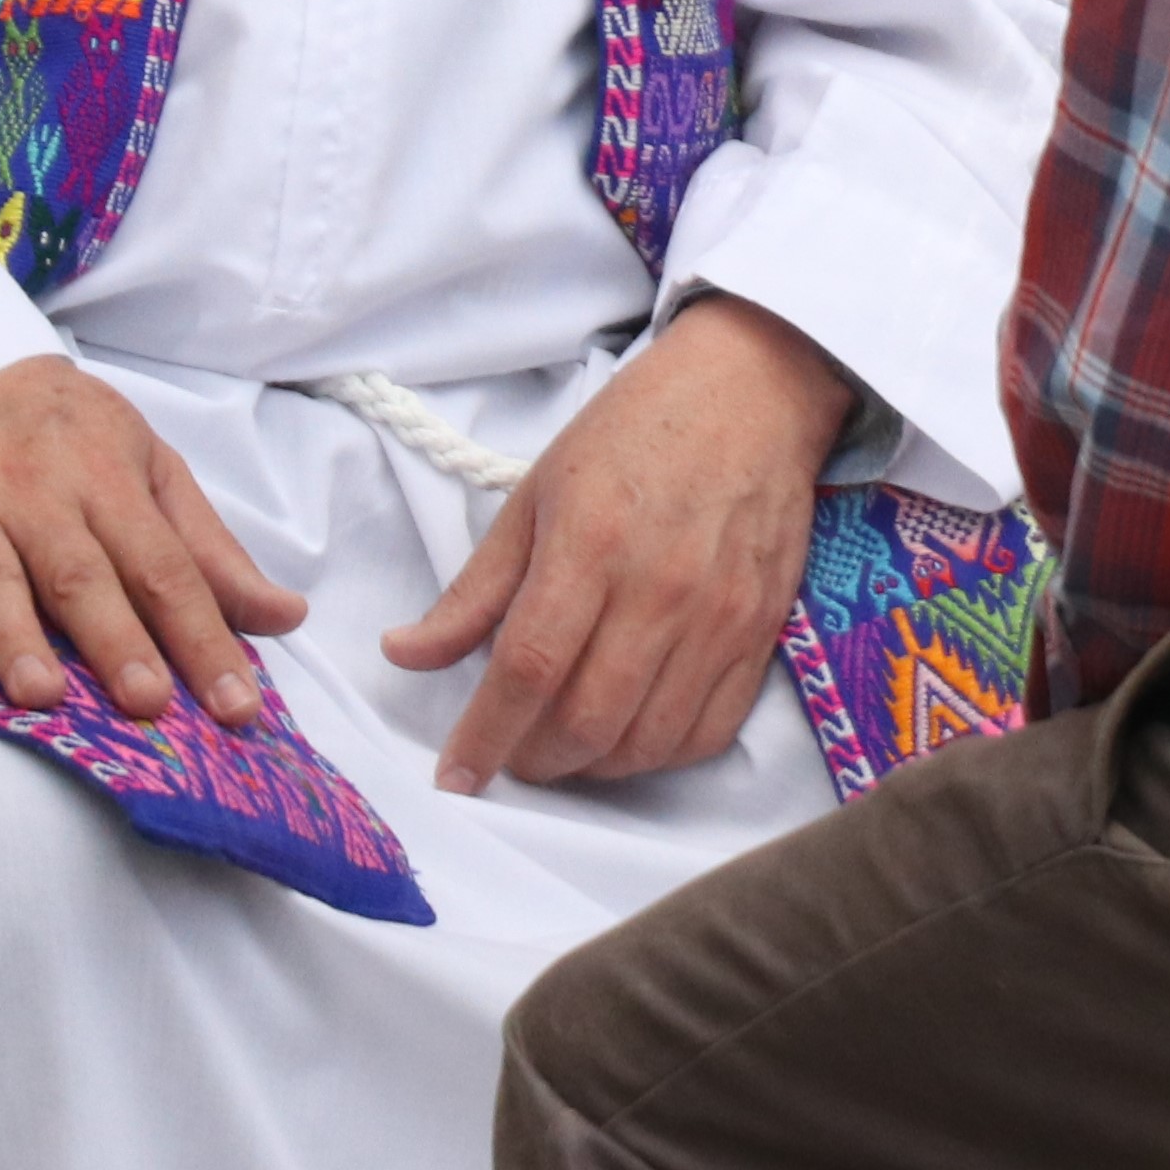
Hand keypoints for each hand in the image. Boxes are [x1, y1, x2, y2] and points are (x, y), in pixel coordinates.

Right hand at [0, 356, 307, 729]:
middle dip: (117, 640)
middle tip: (148, 704)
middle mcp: (36, 495)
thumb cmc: (60, 432)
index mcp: (108, 478)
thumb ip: (208, 550)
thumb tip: (285, 617)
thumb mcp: (145, 466)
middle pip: (82, 576)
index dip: (204, 637)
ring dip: (13, 639)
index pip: (166, 568)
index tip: (238, 706)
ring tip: (40, 697)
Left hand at [380, 294, 856, 793]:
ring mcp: (719, 618)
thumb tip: (406, 654)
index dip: (483, 737)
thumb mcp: (535, 493)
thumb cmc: (634, 432)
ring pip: (646, 741)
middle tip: (510, 753)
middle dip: (533, 761)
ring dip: (592, 766)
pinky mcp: (763, 633)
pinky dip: (658, 755)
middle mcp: (659, 590)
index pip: (527, 668)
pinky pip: (708, 733)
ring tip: (563, 745)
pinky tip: (627, 734)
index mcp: (589, 544)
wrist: (753, 391)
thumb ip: (475, 589)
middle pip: (587, 720)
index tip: (453, 778)